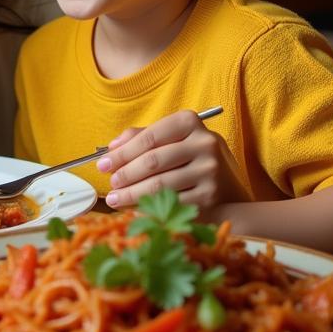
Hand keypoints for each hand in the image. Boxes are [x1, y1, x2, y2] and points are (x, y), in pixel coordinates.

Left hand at [96, 110, 244, 214]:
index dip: (122, 152)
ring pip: (160, 184)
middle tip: (109, 184)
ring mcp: (210, 170)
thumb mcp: (172, 139)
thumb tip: (111, 147)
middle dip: (125, 174)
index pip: (149, 137)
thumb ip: (142, 137)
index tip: (102, 164)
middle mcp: (204, 143)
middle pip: (153, 161)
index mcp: (190, 121)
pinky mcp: (211, 196)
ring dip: (132, 194)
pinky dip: (150, 207)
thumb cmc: (191, 159)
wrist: (230, 187)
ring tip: (115, 199)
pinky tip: (135, 209)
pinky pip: (172, 202)